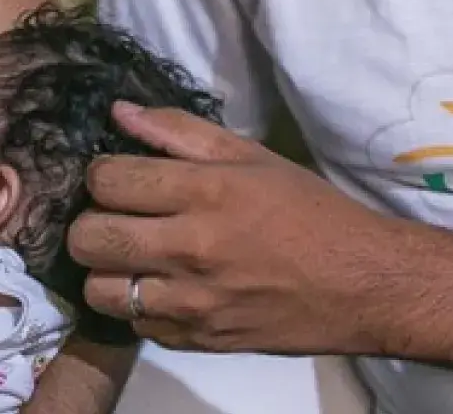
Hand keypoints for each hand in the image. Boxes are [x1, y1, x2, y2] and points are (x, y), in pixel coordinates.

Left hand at [67, 103, 402, 355]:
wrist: (363, 285)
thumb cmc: (310, 212)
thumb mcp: (253, 157)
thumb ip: (180, 132)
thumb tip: (120, 111)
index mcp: (207, 192)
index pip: (107, 180)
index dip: (101, 173)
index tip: (118, 176)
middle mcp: (191, 249)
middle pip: (89, 237)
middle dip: (90, 222)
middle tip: (115, 218)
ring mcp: (191, 302)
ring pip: (99, 289)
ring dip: (107, 270)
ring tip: (132, 257)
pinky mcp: (197, 341)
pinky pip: (134, 324)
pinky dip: (139, 306)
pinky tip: (163, 288)